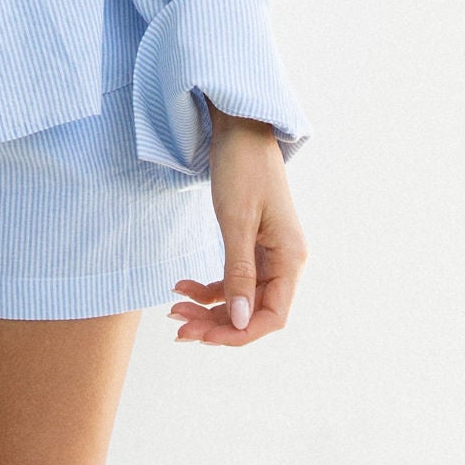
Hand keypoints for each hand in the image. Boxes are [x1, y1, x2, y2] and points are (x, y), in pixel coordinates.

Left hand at [169, 105, 308, 346]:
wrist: (238, 126)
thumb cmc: (241, 168)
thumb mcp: (236, 221)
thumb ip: (239, 273)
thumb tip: (241, 322)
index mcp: (291, 258)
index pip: (272, 317)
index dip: (239, 334)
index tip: (203, 337)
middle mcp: (284, 261)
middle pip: (252, 311)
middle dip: (216, 323)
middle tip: (178, 327)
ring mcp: (267, 253)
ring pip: (239, 297)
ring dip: (208, 308)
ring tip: (174, 310)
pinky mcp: (250, 243)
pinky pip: (232, 278)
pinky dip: (207, 287)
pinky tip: (181, 286)